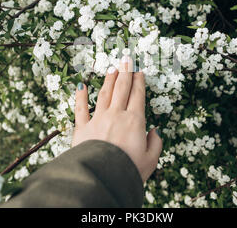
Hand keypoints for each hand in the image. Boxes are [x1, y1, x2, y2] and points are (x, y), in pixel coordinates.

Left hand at [72, 56, 162, 182]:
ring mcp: (98, 120)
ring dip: (108, 80)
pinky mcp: (82, 128)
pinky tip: (81, 86)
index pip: (138, 95)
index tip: (139, 70)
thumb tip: (155, 131)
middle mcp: (116, 115)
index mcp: (134, 121)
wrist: (101, 177)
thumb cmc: (128, 170)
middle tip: (126, 59)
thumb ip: (155, 143)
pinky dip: (81, 96)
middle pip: (122, 89)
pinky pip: (81, 109)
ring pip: (104, 94)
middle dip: (125, 73)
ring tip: (112, 69)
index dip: (139, 81)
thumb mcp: (150, 160)